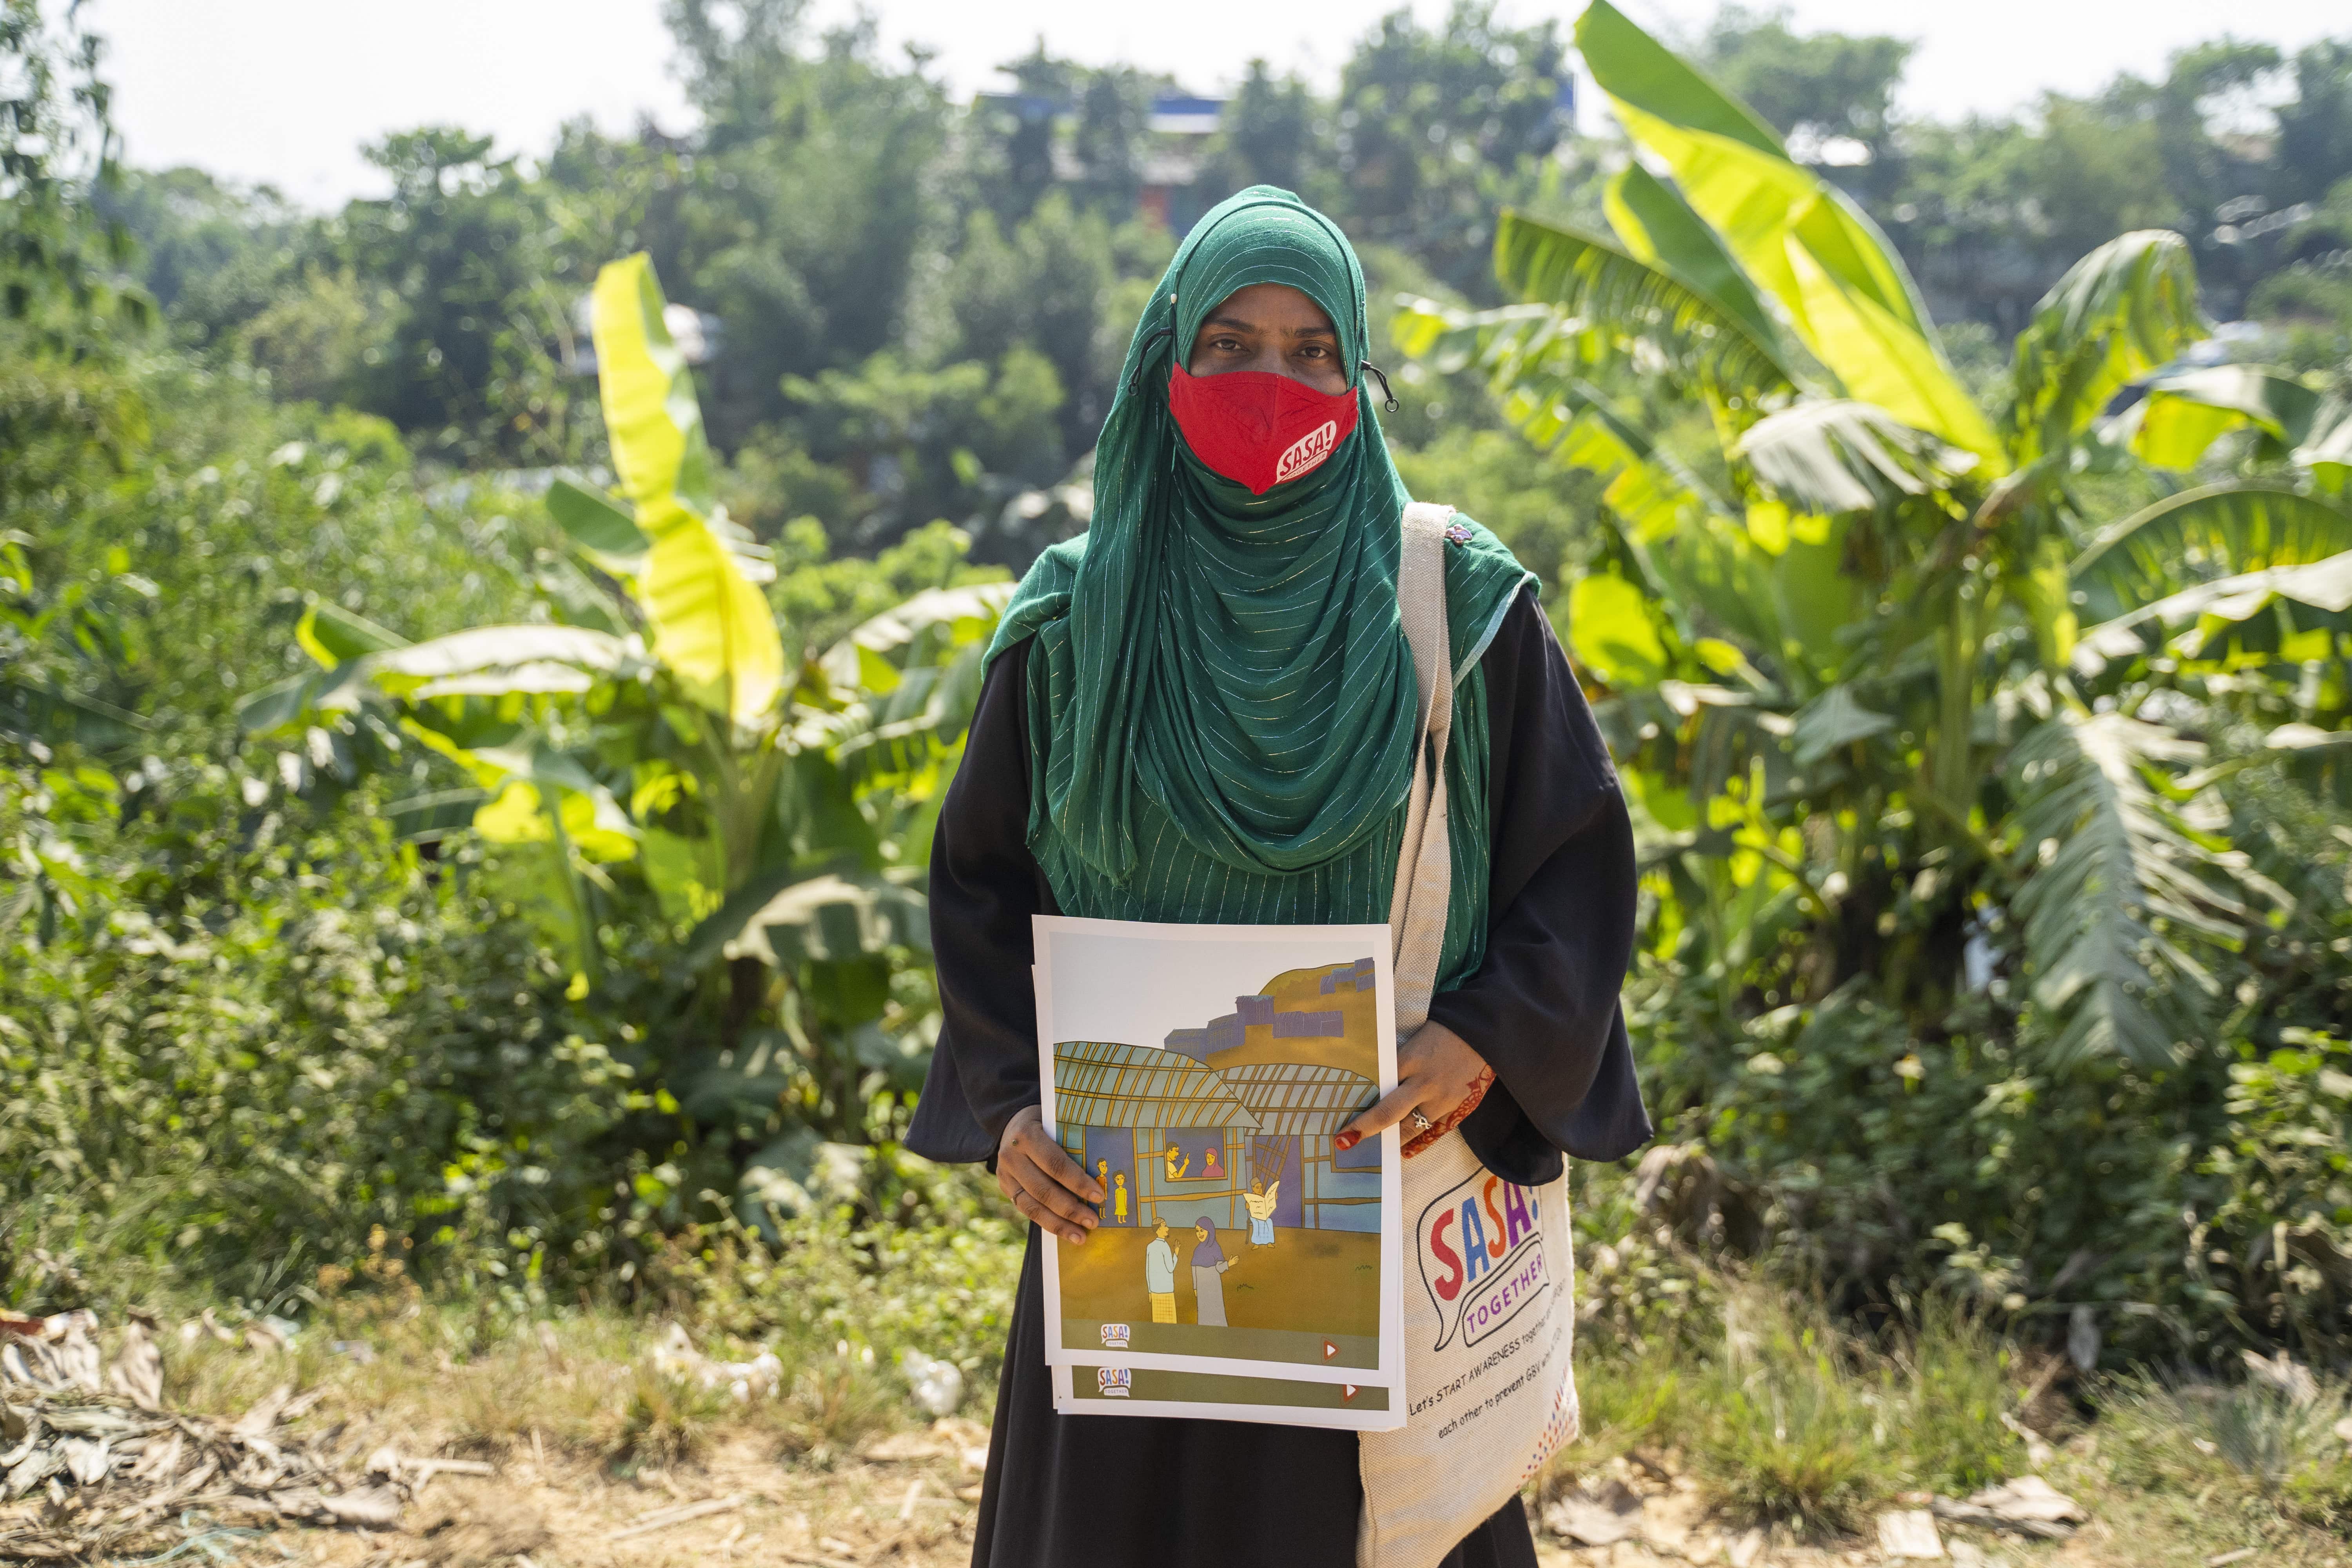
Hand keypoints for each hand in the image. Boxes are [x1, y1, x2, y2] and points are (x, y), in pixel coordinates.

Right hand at [996, 1105, 1101, 1245]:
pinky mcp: (1005, 1188)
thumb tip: (1103, 1174)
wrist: (1011, 1124)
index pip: (1055, 1164)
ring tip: (1080, 1236)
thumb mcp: (1057, 1123)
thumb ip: (1071, 1143)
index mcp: (1027, 1135)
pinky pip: (1027, 1210)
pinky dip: (1047, 1223)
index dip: (1078, 1182)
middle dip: (1070, 1209)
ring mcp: (1005, 1174)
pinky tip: (1065, 1231)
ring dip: (1059, 1224)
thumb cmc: (1046, 1123)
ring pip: (1033, 1206)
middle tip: (1093, 1222)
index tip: (1099, 1196)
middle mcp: (1012, 1156)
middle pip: (1043, 1189)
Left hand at [1333, 1021, 1494, 1156]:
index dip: (1359, 1102)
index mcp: (1410, 1060)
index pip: (1377, 1085)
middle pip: (1389, 1112)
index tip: (1341, 1113)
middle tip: (1345, 1141)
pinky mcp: (1458, 1108)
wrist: (1486, 1035)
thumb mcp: (1415, 1043)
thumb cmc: (1445, 1034)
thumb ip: (1397, 1063)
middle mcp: (1424, 1083)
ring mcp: (1443, 1099)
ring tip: (1375, 1149)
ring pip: (1412, 1127)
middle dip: (1366, 1128)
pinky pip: (1435, 1132)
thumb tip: (1375, 1084)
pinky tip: (1405, 1151)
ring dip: (1392, 1139)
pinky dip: (1419, 1143)